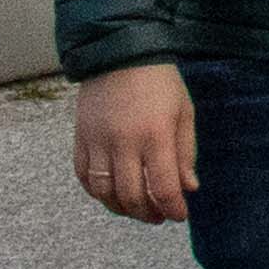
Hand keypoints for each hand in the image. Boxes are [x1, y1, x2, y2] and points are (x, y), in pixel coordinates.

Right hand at [73, 64, 197, 222]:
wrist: (119, 52)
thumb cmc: (159, 82)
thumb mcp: (183, 112)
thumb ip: (185, 153)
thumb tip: (188, 188)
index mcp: (155, 135)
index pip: (163, 188)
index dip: (173, 209)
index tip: (180, 214)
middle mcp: (124, 142)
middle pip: (132, 196)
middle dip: (148, 214)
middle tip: (159, 216)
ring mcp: (98, 141)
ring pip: (104, 192)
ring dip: (121, 208)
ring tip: (136, 208)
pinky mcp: (80, 137)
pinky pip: (83, 176)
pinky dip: (96, 192)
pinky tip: (111, 193)